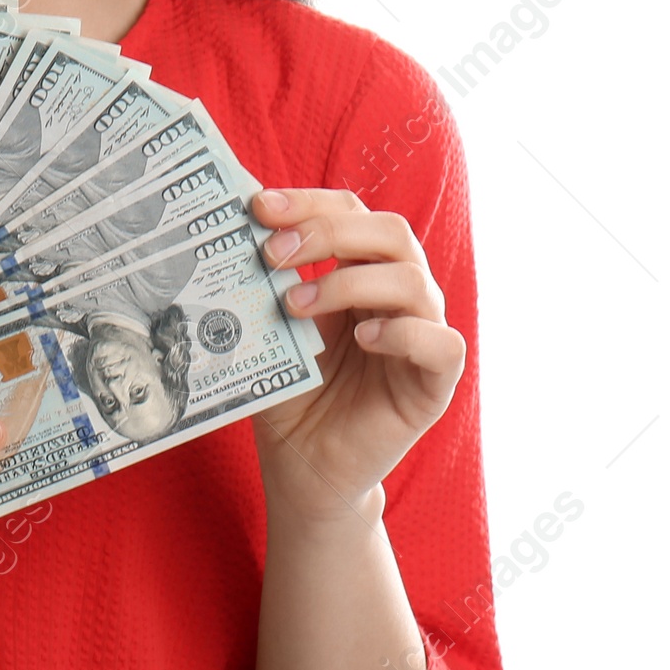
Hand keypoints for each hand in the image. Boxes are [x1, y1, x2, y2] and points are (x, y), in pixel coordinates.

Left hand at [248, 187, 466, 522]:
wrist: (302, 466)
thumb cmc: (287, 393)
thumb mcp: (268, 329)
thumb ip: (262, 285)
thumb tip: (227, 231)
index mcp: (360, 271)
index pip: (350, 211)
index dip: (309, 202)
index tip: (258, 207)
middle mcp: (398, 295)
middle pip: (389, 232)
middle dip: (328, 231)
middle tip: (273, 253)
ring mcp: (422, 336)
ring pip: (414, 280)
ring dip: (349, 283)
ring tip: (295, 306)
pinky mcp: (435, 383)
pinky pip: (442, 344)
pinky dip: (404, 333)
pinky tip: (362, 338)